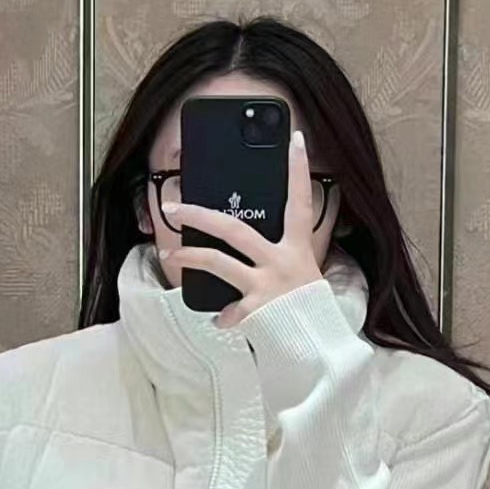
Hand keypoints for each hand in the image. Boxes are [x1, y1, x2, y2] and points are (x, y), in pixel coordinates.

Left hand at [159, 129, 322, 328]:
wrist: (319, 348)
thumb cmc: (311, 311)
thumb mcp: (306, 276)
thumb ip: (284, 259)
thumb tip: (256, 253)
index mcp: (297, 248)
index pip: (299, 201)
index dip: (297, 170)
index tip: (293, 139)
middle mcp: (280, 262)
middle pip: (233, 229)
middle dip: (199, 215)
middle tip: (175, 207)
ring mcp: (266, 285)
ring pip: (218, 262)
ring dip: (189, 258)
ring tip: (169, 254)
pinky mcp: (255, 310)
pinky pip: (229, 312)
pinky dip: (223, 317)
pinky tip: (220, 320)